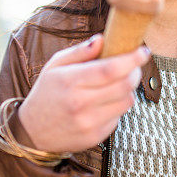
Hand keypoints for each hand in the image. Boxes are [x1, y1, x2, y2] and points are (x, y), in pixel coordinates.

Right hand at [18, 35, 148, 153]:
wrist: (33, 132)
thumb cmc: (47, 93)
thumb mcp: (55, 66)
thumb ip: (79, 51)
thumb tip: (102, 39)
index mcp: (70, 81)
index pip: (110, 69)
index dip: (131, 59)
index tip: (143, 51)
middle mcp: (80, 103)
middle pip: (124, 85)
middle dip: (135, 72)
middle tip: (134, 66)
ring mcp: (89, 122)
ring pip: (127, 101)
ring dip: (128, 90)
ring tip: (117, 84)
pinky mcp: (96, 137)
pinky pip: (119, 117)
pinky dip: (117, 107)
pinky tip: (105, 102)